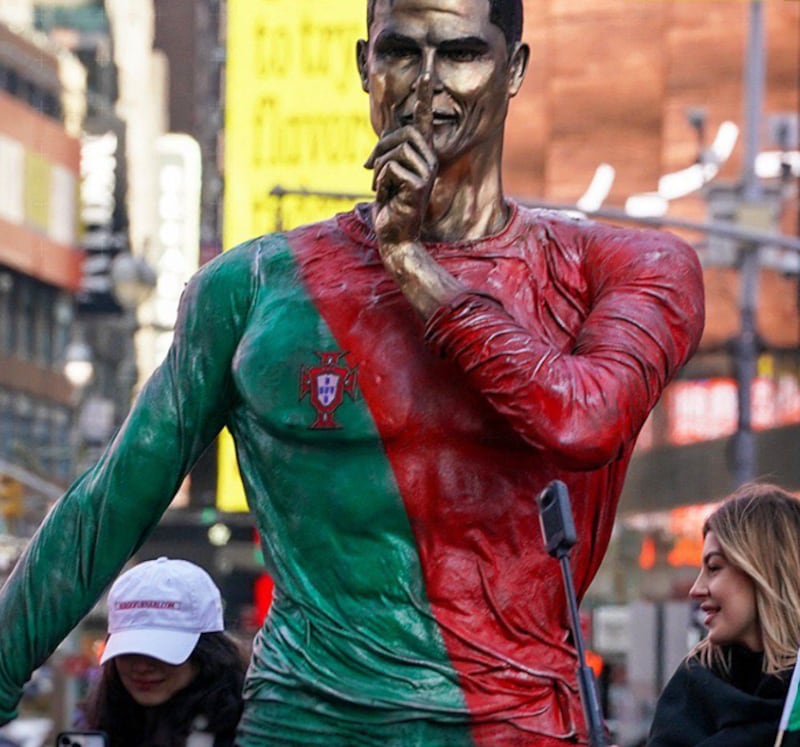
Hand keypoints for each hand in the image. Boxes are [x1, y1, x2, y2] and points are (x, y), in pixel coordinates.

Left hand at [364, 74, 437, 247]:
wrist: (396, 237)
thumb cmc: (391, 209)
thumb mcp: (386, 179)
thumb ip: (386, 159)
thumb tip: (377, 152)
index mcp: (422, 158)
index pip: (423, 123)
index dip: (424, 98)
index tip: (426, 73)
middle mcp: (429, 162)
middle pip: (404, 133)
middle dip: (381, 147)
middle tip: (368, 167)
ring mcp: (427, 173)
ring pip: (396, 149)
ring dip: (379, 166)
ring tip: (377, 184)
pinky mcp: (419, 185)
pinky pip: (391, 167)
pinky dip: (380, 179)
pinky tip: (383, 193)